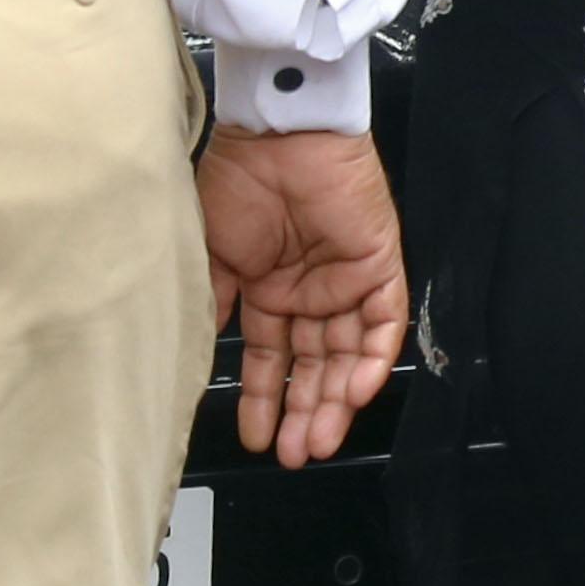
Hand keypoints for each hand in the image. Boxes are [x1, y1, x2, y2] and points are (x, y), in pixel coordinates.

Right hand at [198, 128, 407, 467]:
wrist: (277, 133)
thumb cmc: (237, 178)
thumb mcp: (212, 252)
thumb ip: (214, 303)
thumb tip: (201, 350)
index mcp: (268, 286)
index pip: (271, 357)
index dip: (264, 398)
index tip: (255, 436)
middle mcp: (308, 289)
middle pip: (312, 365)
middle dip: (304, 412)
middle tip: (294, 452)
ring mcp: (344, 279)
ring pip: (347, 353)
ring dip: (335, 399)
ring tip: (319, 439)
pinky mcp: (377, 263)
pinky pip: (384, 321)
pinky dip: (372, 358)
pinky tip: (355, 393)